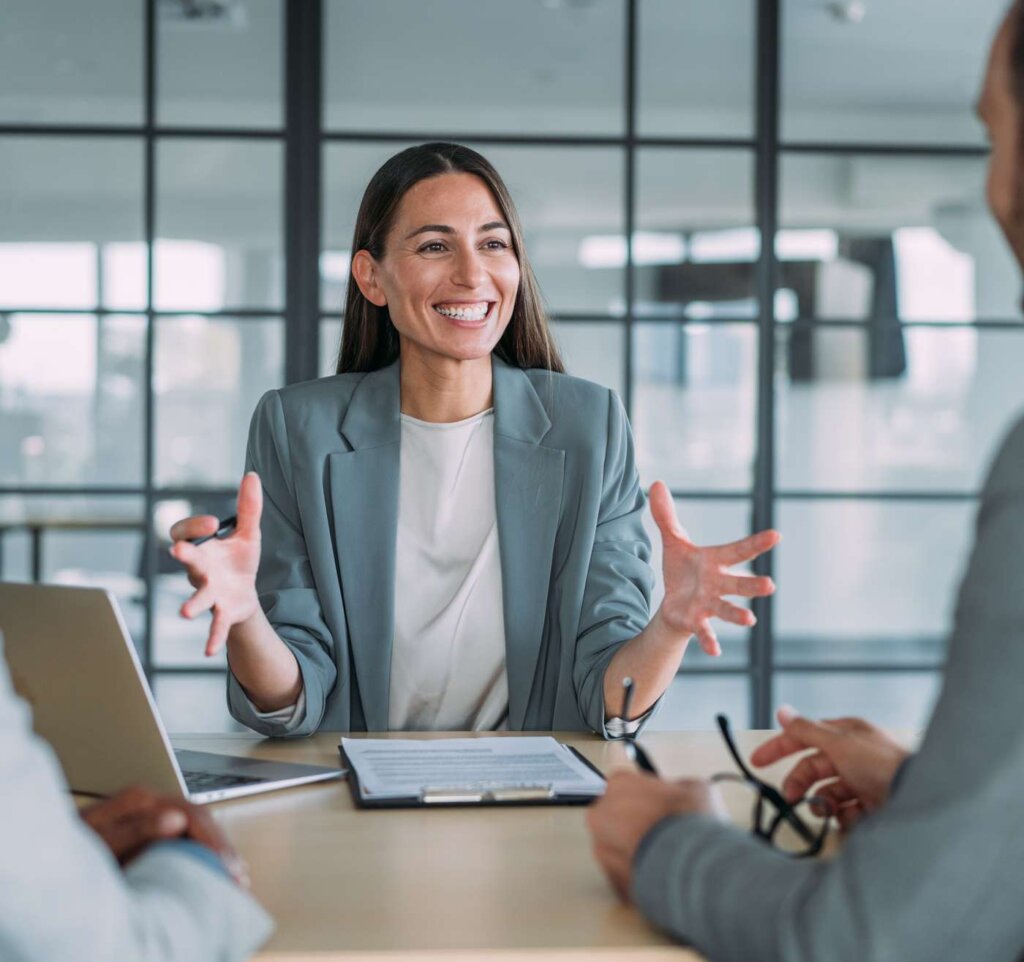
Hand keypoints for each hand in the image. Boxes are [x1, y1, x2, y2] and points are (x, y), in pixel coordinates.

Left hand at [80, 786, 247, 884]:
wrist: (43, 855)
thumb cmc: (66, 851)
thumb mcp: (100, 840)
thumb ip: (136, 828)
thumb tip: (175, 819)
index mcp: (141, 800)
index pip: (193, 814)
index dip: (213, 841)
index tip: (225, 866)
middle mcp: (149, 803)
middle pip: (200, 818)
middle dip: (221, 847)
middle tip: (237, 876)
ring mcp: (148, 815)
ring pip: (195, 827)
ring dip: (215, 851)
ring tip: (232, 875)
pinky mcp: (146, 830)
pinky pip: (183, 837)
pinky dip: (201, 853)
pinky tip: (211, 868)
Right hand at [169, 471, 262, 655]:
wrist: (245, 593)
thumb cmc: (238, 561)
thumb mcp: (247, 533)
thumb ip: (248, 507)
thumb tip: (252, 475)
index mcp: (202, 549)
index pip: (183, 533)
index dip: (194, 526)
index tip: (213, 523)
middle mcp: (199, 571)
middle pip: (188, 562)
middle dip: (184, 556)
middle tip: (177, 552)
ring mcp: (209, 593)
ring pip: (197, 598)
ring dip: (192, 604)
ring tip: (186, 613)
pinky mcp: (222, 612)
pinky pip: (215, 626)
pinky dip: (212, 637)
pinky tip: (208, 651)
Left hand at [587, 772, 712, 902]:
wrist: (693, 874)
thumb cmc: (690, 823)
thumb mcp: (696, 788)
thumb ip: (677, 787)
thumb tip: (680, 794)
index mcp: (620, 784)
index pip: (616, 760)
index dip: (625, 761)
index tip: (624, 758)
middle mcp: (603, 814)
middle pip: (617, 807)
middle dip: (635, 812)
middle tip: (662, 821)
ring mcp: (603, 850)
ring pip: (617, 840)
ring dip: (635, 842)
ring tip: (666, 850)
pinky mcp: (613, 881)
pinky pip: (626, 869)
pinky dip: (640, 869)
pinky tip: (662, 870)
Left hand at [650, 480, 779, 654]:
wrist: (673, 605)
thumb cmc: (682, 572)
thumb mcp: (673, 542)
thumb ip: (667, 516)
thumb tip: (656, 483)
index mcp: (716, 562)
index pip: (738, 550)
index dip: (756, 543)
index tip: (776, 535)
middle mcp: (719, 584)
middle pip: (739, 584)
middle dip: (753, 585)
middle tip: (770, 585)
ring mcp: (710, 605)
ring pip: (727, 609)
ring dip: (739, 615)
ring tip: (750, 620)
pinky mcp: (697, 621)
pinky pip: (706, 632)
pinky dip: (710, 641)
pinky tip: (715, 651)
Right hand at [750, 707, 911, 830]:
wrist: (919, 798)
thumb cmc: (882, 765)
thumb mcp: (839, 742)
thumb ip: (806, 730)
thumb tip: (782, 711)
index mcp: (845, 734)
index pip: (803, 736)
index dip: (779, 747)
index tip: (757, 761)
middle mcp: (853, 756)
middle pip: (813, 768)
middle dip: (800, 783)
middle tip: (790, 797)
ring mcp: (863, 782)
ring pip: (828, 792)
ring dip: (824, 803)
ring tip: (829, 811)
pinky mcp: (872, 806)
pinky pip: (847, 812)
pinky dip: (846, 817)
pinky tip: (854, 818)